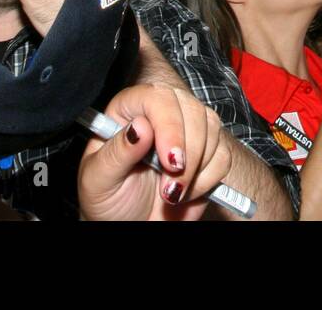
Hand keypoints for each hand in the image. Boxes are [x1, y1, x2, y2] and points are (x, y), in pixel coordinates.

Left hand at [78, 83, 231, 220]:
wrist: (130, 223)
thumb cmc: (107, 200)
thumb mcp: (98, 180)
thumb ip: (116, 153)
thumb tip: (139, 127)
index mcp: (130, 110)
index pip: (157, 98)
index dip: (169, 125)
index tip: (171, 161)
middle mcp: (162, 113)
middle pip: (192, 110)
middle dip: (188, 153)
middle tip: (169, 190)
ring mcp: (188, 130)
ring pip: (212, 129)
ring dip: (197, 169)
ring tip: (171, 195)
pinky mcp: (208, 152)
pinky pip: (223, 156)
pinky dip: (208, 180)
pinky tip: (186, 193)